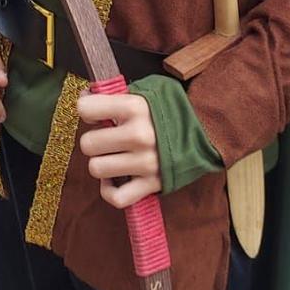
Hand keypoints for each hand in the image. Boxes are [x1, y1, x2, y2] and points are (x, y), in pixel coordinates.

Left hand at [77, 89, 161, 207]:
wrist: (205, 131)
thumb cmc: (168, 109)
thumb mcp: (145, 92)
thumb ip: (114, 94)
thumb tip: (83, 98)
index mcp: (134, 107)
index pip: (85, 109)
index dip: (87, 111)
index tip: (97, 114)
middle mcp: (138, 135)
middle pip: (87, 144)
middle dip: (94, 141)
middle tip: (108, 138)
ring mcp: (145, 162)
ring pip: (97, 169)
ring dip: (102, 164)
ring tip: (114, 156)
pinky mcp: (152, 185)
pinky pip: (116, 197)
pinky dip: (110, 191)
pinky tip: (115, 179)